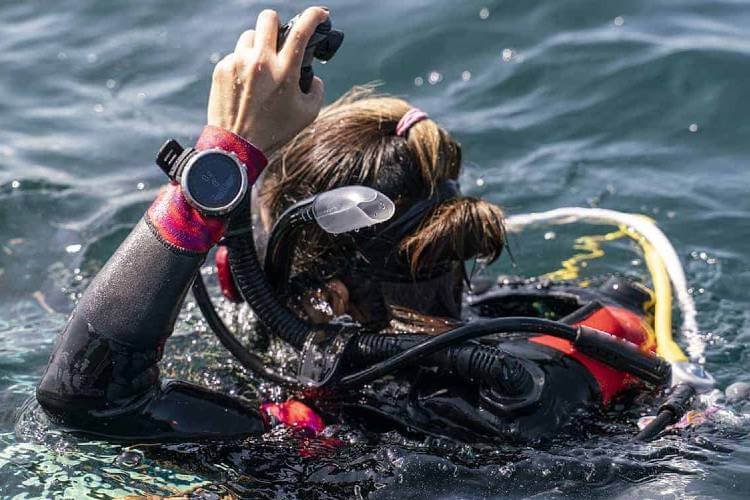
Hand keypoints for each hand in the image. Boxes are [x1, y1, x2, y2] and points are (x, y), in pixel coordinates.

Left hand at [206, 7, 327, 151]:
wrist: (236, 145)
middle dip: (276, 24)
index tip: (320, 14)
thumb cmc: (274, 131)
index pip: (302, 30)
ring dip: (258, 46)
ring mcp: (238, 63)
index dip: (314, 16)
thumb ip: (316, 89)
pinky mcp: (221, 69)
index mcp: (285, 70)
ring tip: (260, 68)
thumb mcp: (307, 114)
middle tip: (279, 39)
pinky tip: (245, 84)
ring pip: (250, 36)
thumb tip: (311, 75)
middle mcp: (261, 61)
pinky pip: (235, 55)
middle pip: (268, 18)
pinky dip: (243, 65)